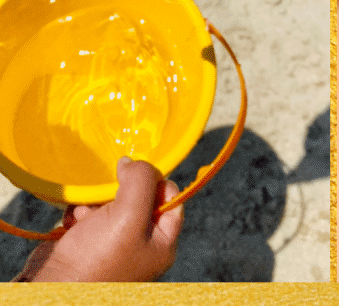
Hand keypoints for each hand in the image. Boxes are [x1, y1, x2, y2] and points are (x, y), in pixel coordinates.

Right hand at [16, 158, 182, 281]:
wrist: (53, 290)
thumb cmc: (98, 259)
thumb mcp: (130, 214)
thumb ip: (140, 180)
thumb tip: (131, 162)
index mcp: (161, 243)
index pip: (171, 198)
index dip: (156, 181)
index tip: (136, 176)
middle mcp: (140, 244)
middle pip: (139, 197)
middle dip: (120, 191)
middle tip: (109, 195)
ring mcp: (113, 244)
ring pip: (111, 203)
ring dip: (96, 201)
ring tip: (86, 213)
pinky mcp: (87, 243)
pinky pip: (88, 214)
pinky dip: (79, 211)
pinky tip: (73, 221)